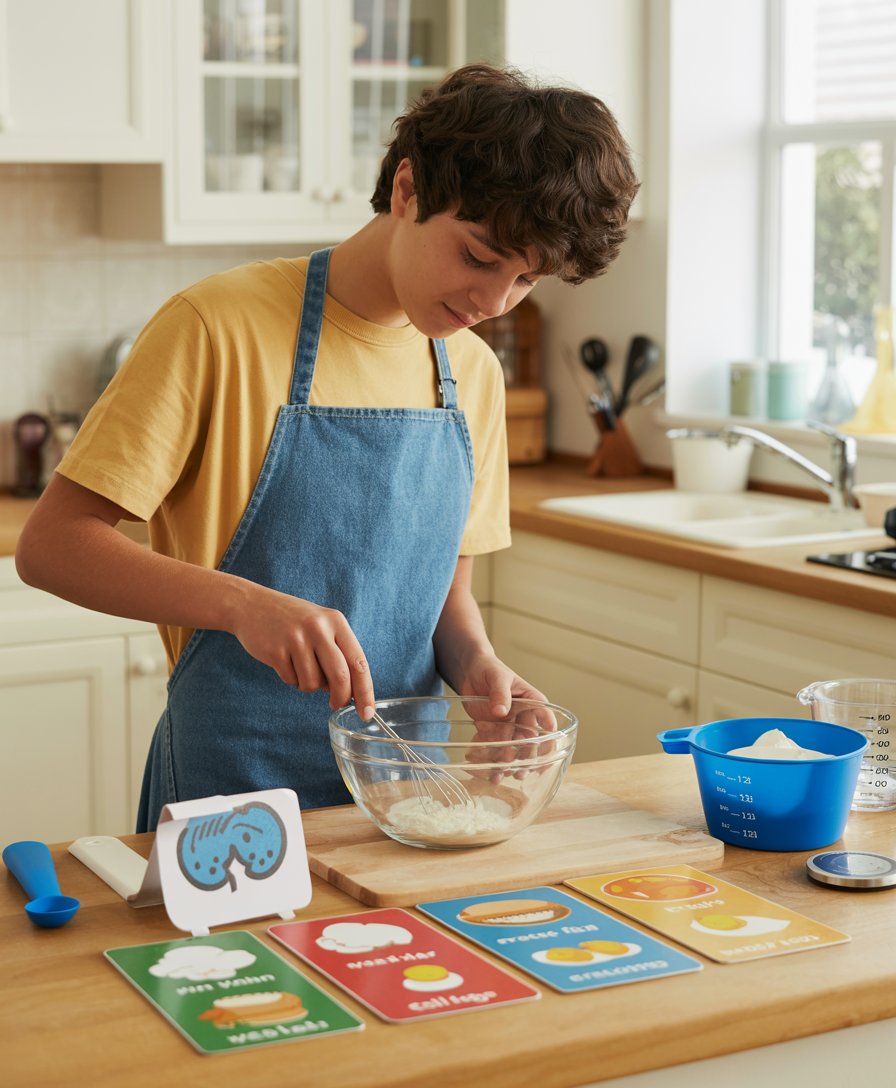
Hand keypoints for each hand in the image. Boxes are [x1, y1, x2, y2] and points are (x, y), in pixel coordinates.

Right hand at [232, 583, 374, 715]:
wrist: (252, 604)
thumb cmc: (293, 620)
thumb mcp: (321, 626)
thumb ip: (337, 653)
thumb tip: (349, 692)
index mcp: (336, 621)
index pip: (359, 662)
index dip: (365, 691)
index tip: (367, 712)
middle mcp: (319, 628)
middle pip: (340, 676)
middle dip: (340, 698)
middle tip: (335, 704)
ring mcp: (296, 639)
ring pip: (313, 683)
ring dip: (308, 684)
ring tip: (299, 666)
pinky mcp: (276, 651)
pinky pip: (292, 680)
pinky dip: (291, 679)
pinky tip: (285, 661)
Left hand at [459, 655, 557, 780]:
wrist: (471, 671)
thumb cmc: (490, 668)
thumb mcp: (498, 677)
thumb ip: (500, 693)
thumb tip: (501, 710)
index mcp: (533, 701)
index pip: (546, 719)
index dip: (548, 736)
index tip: (546, 750)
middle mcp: (524, 716)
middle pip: (530, 739)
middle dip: (527, 756)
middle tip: (521, 771)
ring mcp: (509, 724)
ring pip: (513, 746)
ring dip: (509, 762)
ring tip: (502, 775)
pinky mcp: (493, 730)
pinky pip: (494, 745)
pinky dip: (491, 757)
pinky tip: (487, 768)